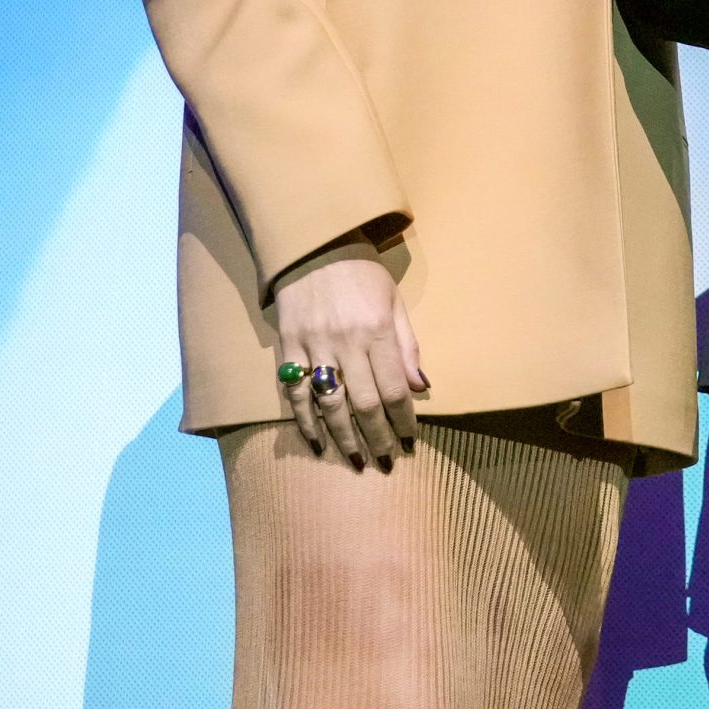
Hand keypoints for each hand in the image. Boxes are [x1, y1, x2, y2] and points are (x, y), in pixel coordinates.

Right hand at [274, 238, 426, 471]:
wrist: (314, 246)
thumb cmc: (362, 273)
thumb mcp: (394, 302)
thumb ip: (407, 346)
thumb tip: (420, 387)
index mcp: (377, 331)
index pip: (394, 388)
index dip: (403, 419)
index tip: (410, 440)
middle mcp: (346, 342)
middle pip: (364, 403)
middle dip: (377, 437)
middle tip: (385, 461)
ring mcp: (314, 346)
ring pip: (329, 404)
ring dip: (343, 438)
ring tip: (356, 460)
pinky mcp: (288, 347)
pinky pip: (295, 392)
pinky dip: (305, 421)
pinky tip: (317, 442)